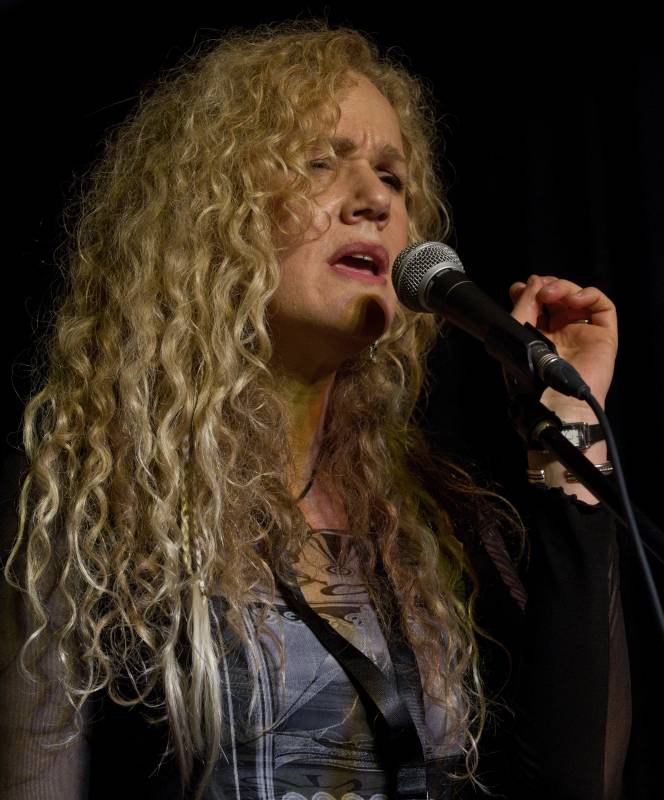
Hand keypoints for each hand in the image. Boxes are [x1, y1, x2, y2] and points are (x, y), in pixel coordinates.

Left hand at [509, 275, 617, 414]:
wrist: (554, 402)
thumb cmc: (533, 380)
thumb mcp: (519, 337)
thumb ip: (524, 308)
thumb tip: (533, 281)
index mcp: (538, 337)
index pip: (537, 306)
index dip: (529, 292)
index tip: (518, 288)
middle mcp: (560, 334)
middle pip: (557, 298)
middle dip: (546, 287)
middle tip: (536, 289)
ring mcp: (582, 334)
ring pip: (578, 298)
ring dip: (564, 288)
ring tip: (550, 294)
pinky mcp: (603, 336)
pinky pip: (603, 307)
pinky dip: (589, 294)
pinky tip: (575, 298)